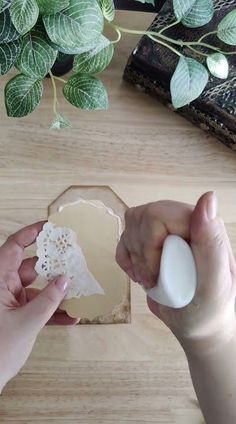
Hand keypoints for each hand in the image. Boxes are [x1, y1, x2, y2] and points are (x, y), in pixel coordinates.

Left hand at [0, 222, 76, 391]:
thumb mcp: (27, 323)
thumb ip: (49, 301)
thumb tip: (66, 280)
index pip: (13, 248)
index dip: (31, 234)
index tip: (51, 227)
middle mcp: (4, 287)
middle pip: (31, 267)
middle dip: (53, 265)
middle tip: (75, 259)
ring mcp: (11, 302)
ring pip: (37, 288)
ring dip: (57, 291)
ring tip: (79, 289)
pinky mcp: (17, 315)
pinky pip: (38, 307)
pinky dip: (53, 311)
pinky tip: (72, 317)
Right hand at [116, 192, 235, 353]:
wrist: (196, 324)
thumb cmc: (208, 309)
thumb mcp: (214, 283)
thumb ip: (211, 242)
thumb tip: (208, 197)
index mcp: (201, 224)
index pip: (158, 215)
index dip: (149, 244)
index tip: (156, 273)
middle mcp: (183, 221)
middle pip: (141, 217)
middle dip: (140, 253)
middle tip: (151, 280)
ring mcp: (165, 230)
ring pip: (131, 225)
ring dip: (133, 257)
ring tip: (148, 279)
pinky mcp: (150, 241)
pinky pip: (124, 237)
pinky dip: (126, 260)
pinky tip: (140, 275)